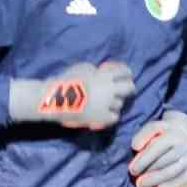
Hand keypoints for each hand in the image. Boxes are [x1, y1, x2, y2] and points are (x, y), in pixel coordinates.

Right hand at [9, 61, 135, 129]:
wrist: (56, 98)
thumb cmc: (66, 80)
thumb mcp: (84, 68)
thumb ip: (97, 71)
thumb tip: (103, 75)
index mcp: (106, 76)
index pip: (125, 72)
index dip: (126, 74)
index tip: (125, 76)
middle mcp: (110, 90)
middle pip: (130, 88)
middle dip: (127, 88)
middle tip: (122, 91)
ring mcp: (107, 105)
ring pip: (120, 104)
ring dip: (115, 102)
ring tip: (106, 103)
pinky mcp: (102, 118)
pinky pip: (114, 117)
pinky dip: (110, 115)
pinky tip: (104, 114)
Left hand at [128, 110, 186, 186]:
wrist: (183, 134)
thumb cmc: (161, 134)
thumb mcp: (152, 129)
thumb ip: (142, 136)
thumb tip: (135, 147)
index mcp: (172, 134)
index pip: (157, 148)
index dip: (144, 160)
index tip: (132, 170)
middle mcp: (183, 145)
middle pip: (166, 161)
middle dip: (149, 172)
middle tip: (137, 182)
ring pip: (174, 171)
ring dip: (157, 180)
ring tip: (142, 186)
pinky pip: (184, 179)